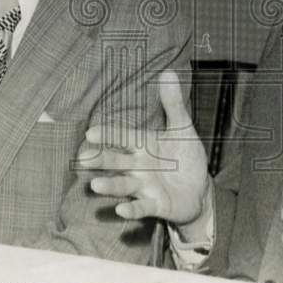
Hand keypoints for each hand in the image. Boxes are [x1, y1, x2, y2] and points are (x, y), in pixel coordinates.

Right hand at [78, 70, 210, 230]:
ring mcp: (145, 186)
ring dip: (110, 186)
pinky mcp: (156, 204)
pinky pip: (142, 207)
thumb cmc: (185, 156)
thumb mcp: (182, 128)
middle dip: (101, 160)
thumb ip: (173, 103)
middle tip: (83, 158)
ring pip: (124, 185)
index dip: (109, 135)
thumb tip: (168, 72)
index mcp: (143, 145)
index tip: (90, 133)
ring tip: (95, 185)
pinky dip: (132, 209)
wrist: (199, 189)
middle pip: (117, 161)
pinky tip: (120, 210)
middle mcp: (139, 166)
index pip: (123, 137)